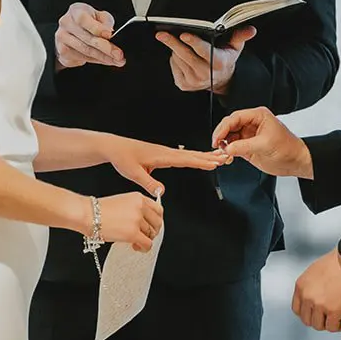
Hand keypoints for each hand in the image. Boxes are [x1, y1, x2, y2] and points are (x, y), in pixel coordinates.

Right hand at [55, 3, 122, 69]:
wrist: (72, 30)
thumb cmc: (88, 21)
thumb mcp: (99, 16)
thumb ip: (105, 22)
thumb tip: (110, 33)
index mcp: (75, 11)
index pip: (83, 19)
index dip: (97, 28)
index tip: (110, 35)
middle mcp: (66, 23)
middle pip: (87, 38)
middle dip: (106, 48)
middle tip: (118, 54)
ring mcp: (62, 38)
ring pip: (86, 51)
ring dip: (104, 57)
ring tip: (117, 60)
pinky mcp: (63, 51)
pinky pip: (82, 59)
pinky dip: (97, 61)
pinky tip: (106, 60)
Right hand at [96, 192, 163, 251]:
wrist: (87, 214)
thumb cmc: (98, 210)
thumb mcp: (122, 202)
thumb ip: (136, 209)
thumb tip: (145, 222)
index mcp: (138, 198)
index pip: (158, 209)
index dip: (156, 220)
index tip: (152, 225)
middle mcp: (140, 207)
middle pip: (158, 223)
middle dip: (152, 231)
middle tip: (144, 235)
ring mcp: (137, 220)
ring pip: (152, 234)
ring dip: (145, 240)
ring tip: (135, 241)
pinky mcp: (133, 233)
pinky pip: (147, 244)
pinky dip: (143, 248)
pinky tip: (135, 246)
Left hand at [105, 136, 229, 194]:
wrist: (115, 147)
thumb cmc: (123, 157)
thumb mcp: (133, 172)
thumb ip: (148, 182)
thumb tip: (161, 192)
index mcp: (160, 155)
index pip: (184, 159)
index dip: (200, 162)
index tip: (213, 163)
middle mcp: (165, 152)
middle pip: (191, 155)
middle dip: (208, 157)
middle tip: (225, 157)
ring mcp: (164, 152)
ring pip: (188, 154)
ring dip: (204, 156)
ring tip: (218, 157)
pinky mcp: (162, 155)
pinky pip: (182, 156)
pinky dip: (193, 157)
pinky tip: (198, 158)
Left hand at [157, 26, 255, 93]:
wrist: (220, 80)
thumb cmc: (225, 59)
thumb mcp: (235, 48)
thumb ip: (240, 37)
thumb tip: (251, 30)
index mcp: (218, 63)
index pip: (204, 51)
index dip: (194, 42)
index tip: (184, 34)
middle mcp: (206, 74)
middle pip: (185, 55)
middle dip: (173, 43)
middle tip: (162, 34)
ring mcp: (194, 81)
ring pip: (178, 59)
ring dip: (176, 50)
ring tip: (182, 45)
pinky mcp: (184, 85)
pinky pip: (174, 67)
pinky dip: (175, 60)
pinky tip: (182, 57)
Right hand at [211, 107, 311, 177]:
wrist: (295, 161)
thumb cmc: (288, 148)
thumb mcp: (265, 145)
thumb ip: (244, 146)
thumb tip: (227, 148)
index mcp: (258, 115)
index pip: (235, 117)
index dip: (224, 127)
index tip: (217, 137)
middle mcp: (252, 123)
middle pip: (229, 125)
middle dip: (221, 134)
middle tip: (216, 144)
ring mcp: (249, 135)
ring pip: (229, 136)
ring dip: (223, 143)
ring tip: (222, 151)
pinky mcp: (247, 146)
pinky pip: (232, 146)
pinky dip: (227, 151)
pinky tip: (227, 155)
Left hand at [293, 247, 340, 331]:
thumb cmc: (339, 262)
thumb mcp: (315, 271)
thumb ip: (311, 286)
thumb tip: (317, 296)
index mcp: (301, 285)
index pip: (297, 309)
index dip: (307, 313)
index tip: (315, 313)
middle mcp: (307, 296)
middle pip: (306, 320)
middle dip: (319, 319)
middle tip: (328, 316)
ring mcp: (319, 305)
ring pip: (319, 326)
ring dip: (329, 323)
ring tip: (339, 316)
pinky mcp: (333, 311)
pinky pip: (333, 327)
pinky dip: (340, 326)